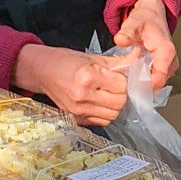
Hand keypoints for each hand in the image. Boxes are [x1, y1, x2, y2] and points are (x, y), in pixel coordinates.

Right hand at [11, 43, 130, 124]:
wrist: (41, 72)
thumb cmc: (65, 61)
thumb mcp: (92, 57)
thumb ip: (117, 62)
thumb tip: (138, 58)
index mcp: (87, 76)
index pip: (121, 86)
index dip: (123, 81)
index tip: (119, 76)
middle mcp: (83, 96)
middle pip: (119, 103)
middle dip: (121, 94)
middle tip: (115, 86)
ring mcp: (78, 110)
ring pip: (112, 115)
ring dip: (114, 105)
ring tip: (107, 94)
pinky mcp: (76, 119)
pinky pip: (101, 121)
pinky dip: (104, 113)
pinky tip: (98, 102)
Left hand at [113, 0, 177, 88]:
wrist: (153, 14)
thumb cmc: (146, 19)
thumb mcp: (133, 23)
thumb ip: (126, 32)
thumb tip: (121, 40)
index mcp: (166, 52)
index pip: (159, 79)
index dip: (144, 85)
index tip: (129, 86)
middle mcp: (171, 61)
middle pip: (158, 84)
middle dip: (141, 85)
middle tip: (124, 82)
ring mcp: (169, 66)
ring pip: (156, 83)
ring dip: (142, 83)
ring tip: (127, 77)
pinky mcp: (165, 68)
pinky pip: (155, 79)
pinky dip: (144, 79)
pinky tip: (133, 75)